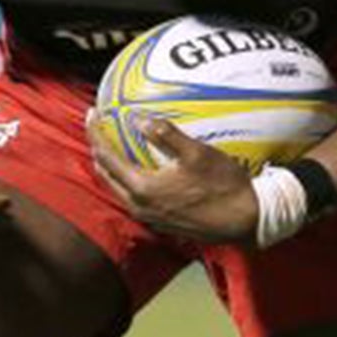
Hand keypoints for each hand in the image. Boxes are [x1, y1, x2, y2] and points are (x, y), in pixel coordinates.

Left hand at [89, 116, 257, 243]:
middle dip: (99, 150)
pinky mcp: (162, 223)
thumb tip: (140, 120)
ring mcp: (150, 217)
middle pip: (106, 176)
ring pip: (119, 189)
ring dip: (112, 168)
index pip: (106, 157)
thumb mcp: (196, 154)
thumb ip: (166, 135)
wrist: (245, 220)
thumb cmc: (223, 186)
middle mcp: (140, 206)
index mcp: (143, 188)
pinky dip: (128, 181)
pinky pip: (134, 198)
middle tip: (99, 129)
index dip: (96, 133)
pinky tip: (140, 171)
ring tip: (114, 148)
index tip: (91, 113)